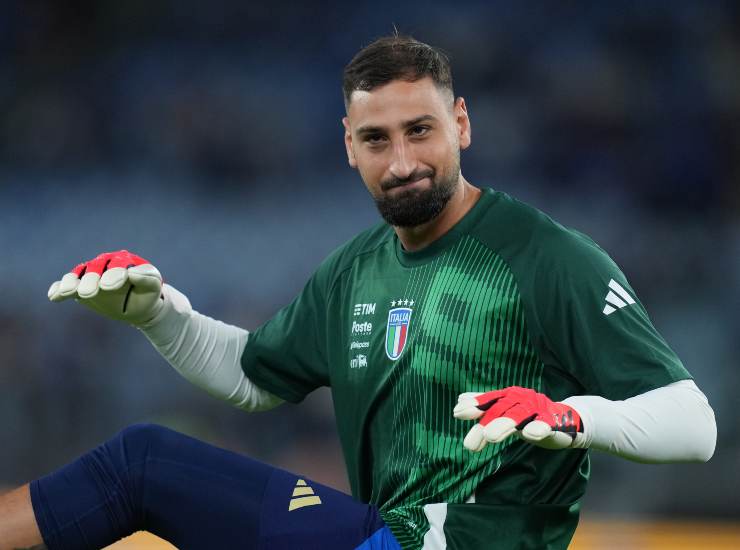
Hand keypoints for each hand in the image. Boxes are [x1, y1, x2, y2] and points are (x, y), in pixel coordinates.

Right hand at [48, 250, 163, 324]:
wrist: (139, 305)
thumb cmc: (147, 293)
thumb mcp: (152, 285)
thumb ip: (146, 278)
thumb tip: (131, 272)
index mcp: (124, 261)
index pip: (117, 264)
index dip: (112, 274)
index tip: (108, 286)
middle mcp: (105, 264)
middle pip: (95, 268)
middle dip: (90, 280)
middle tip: (88, 293)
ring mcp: (91, 274)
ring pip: (79, 274)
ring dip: (72, 283)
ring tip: (67, 293)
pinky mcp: (80, 286)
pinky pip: (66, 285)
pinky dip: (59, 289)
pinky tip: (53, 296)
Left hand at [453, 386, 582, 451]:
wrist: (567, 419)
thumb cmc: (531, 416)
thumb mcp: (506, 412)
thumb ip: (485, 408)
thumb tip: (459, 400)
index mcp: (510, 397)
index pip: (490, 401)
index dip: (475, 405)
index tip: (457, 412)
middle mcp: (523, 400)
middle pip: (501, 410)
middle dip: (485, 423)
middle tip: (470, 443)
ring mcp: (539, 411)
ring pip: (520, 415)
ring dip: (505, 424)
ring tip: (491, 436)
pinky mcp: (556, 423)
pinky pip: (547, 425)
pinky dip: (539, 428)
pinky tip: (532, 434)